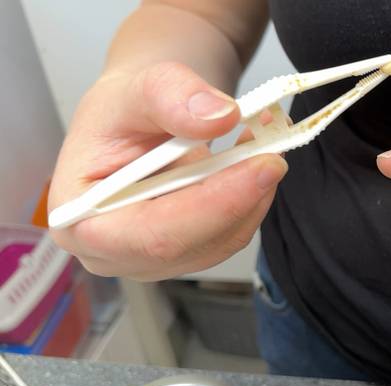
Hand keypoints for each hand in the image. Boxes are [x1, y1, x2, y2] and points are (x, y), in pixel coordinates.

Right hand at [48, 62, 287, 280]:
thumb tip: (219, 117)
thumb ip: (172, 95)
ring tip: (263, 140)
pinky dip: (255, 194)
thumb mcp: (139, 85)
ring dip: (254, 192)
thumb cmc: (123, 111)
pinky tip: (255, 158)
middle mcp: (115, 252)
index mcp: (80, 219)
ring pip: (223, 240)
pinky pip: (235, 231)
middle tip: (274, 151)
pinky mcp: (190, 250)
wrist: (141, 118)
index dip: (210, 207)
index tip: (259, 167)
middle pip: (192, 245)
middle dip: (241, 198)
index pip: (150, 235)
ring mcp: (155, 258)